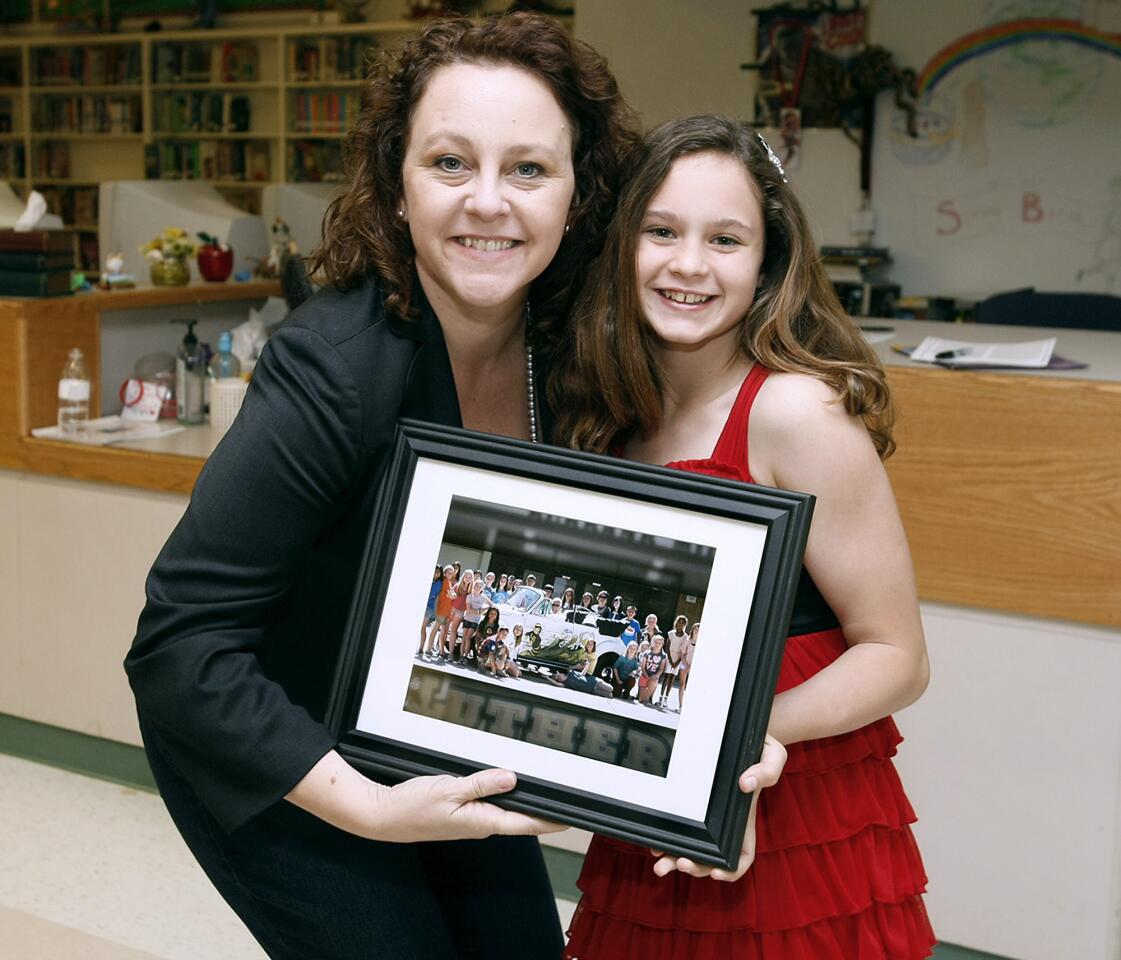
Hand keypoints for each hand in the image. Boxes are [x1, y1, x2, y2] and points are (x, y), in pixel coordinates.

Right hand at [286, 750, 564, 842]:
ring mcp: (471, 820)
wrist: (383, 816)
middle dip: (544, 808)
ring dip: (525, 800)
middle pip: (520, 817)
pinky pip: (490, 804)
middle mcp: (481, 824)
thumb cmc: (412, 806)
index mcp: (482, 822)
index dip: (552, 820)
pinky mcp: (461, 813)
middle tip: (567, 794)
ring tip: (545, 786)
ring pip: (506, 810)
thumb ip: (483, 783)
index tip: (574, 815)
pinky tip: (508, 783)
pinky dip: (503, 794)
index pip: (526, 823)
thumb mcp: (449, 788)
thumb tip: (513, 778)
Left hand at [651, 734, 786, 881]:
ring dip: (675, 860)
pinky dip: (666, 840)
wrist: (737, 729)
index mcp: (744, 819)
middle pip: (711, 859)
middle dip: (695, 867)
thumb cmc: (759, 746)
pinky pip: (678, 829)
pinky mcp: (689, 803)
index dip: (731, 870)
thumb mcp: (773, 754)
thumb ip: (767, 770)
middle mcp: (723, 823)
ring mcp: (706, 816)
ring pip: (691, 848)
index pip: (742, 855)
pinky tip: (655, 844)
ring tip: (660, 865)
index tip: (716, 872)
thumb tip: (746, 784)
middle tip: (680, 864)